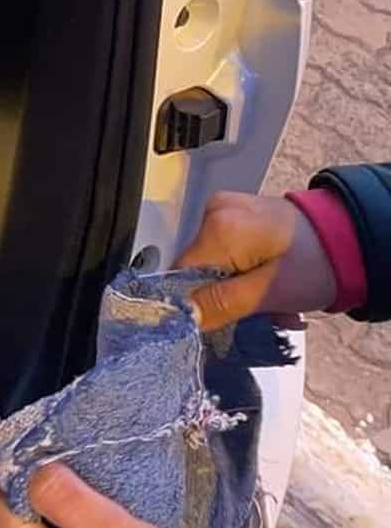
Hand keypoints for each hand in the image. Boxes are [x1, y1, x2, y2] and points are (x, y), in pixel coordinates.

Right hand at [176, 191, 336, 330]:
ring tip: (266, 296)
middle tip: (256, 310)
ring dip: (231, 286)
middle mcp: (213, 210)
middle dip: (220, 296)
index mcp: (218, 227)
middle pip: (195, 269)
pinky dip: (237, 270)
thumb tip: (181, 316)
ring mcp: (223, 208)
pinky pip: (220, 250)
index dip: (194, 303)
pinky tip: (262, 278)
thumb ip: (220, 305)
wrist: (348, 238)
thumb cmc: (315, 264)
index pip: (179, 275)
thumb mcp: (266, 294)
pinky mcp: (233, 213)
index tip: (220, 319)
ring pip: (208, 262)